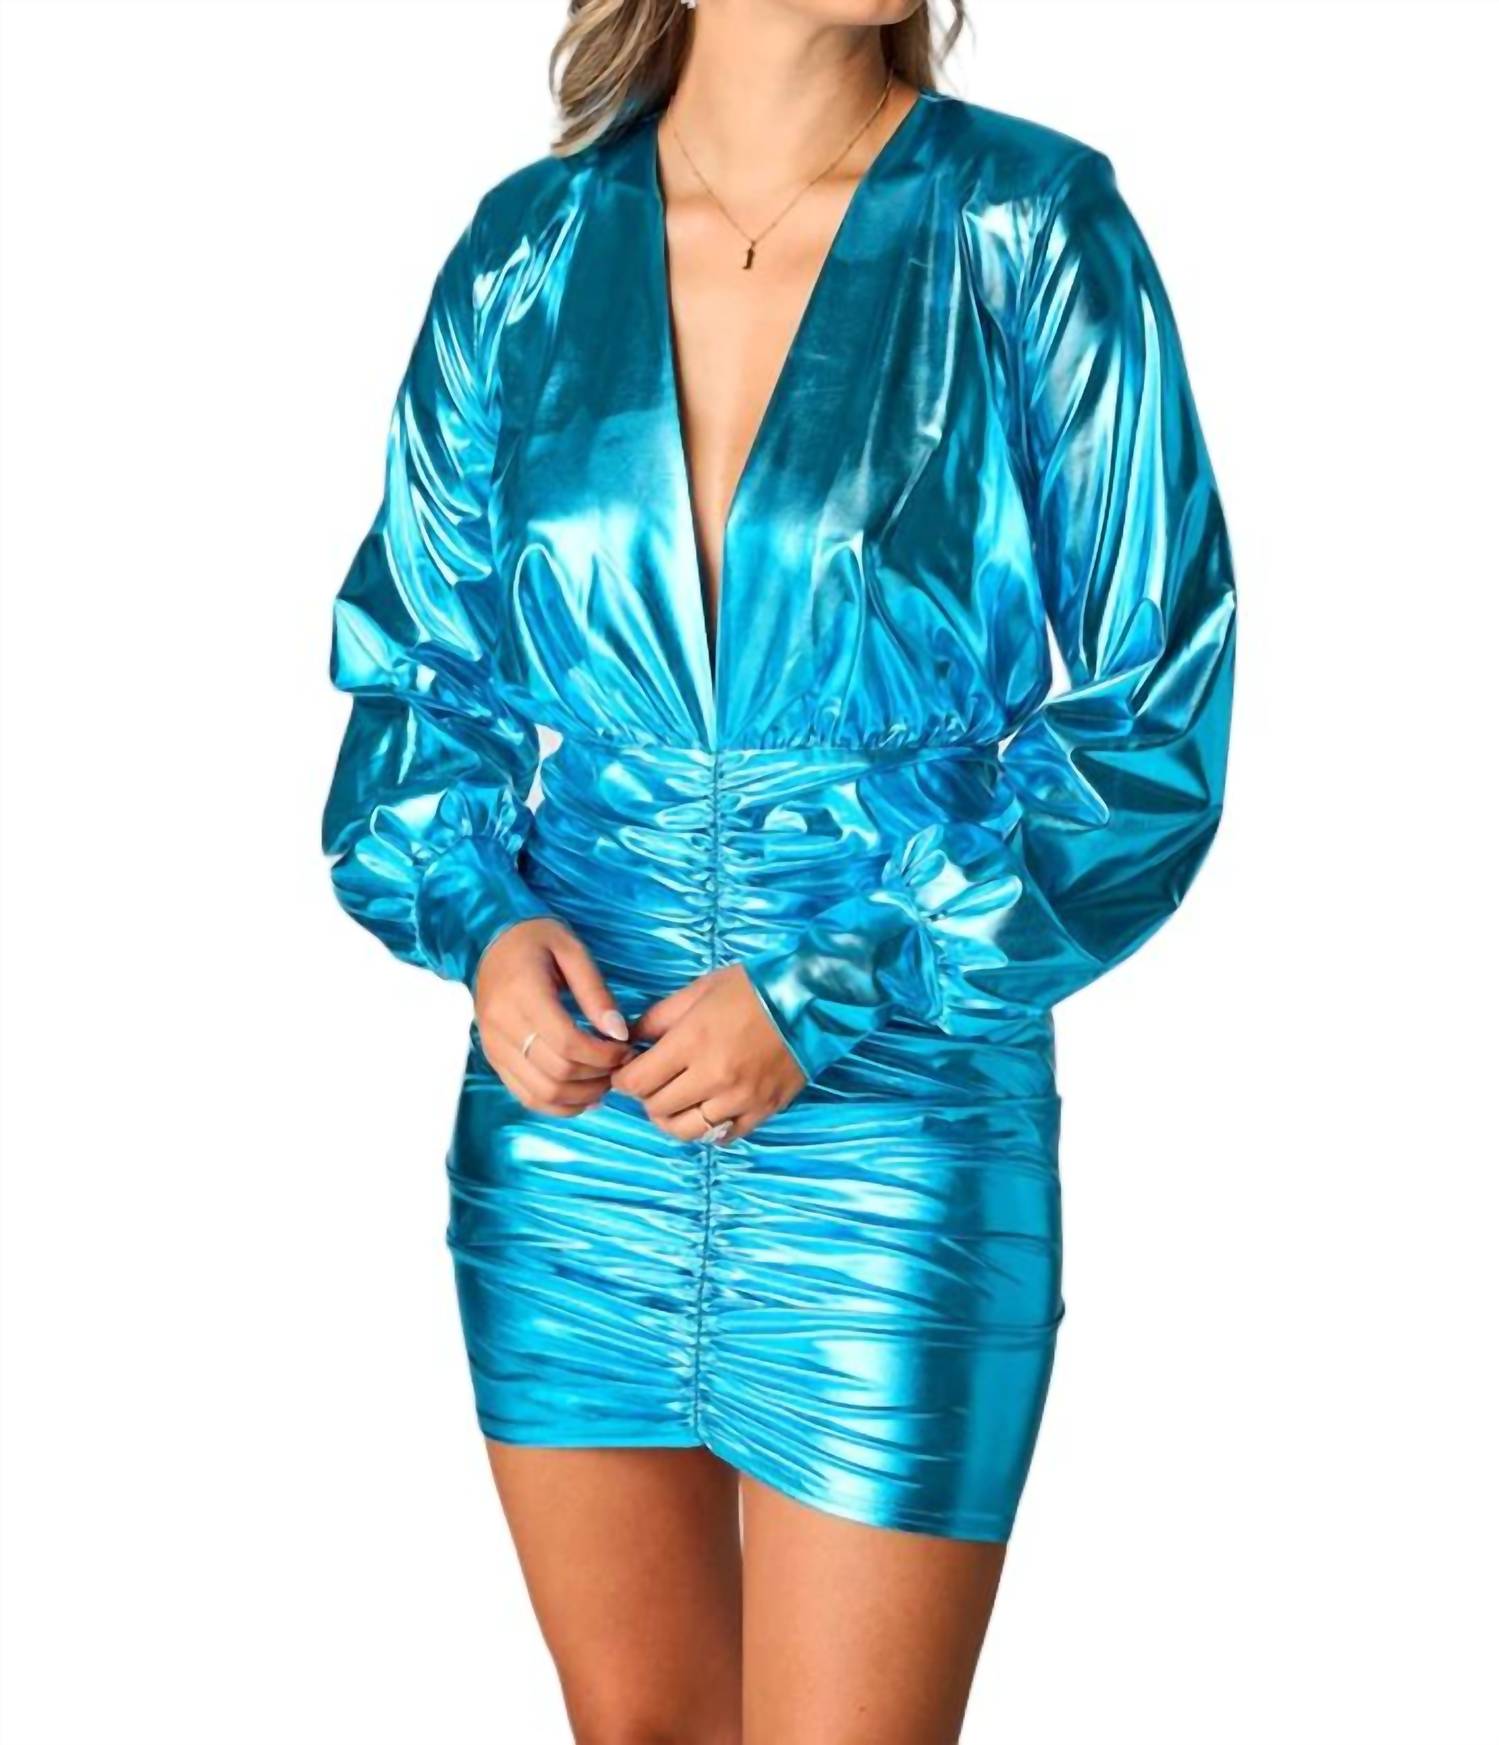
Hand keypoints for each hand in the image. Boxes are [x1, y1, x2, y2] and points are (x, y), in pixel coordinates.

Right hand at [473, 919, 633, 1115]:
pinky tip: (583, 1095)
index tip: (626, 1048)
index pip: (567, 1042)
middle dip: (597, 1076)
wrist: (489, 940)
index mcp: (522, 992)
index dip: (603, 1055)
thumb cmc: (536, 940)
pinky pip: (525, 1095)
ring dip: (580, 1096)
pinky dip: (557, 1104)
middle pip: (556, 1072)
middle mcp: (501, 1024)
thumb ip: (596, 992)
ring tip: (605, 1082)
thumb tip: (619, 1033)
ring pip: (541, 1092)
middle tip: (621, 1065)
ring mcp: (493, 1045)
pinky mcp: (493, 1058)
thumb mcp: (572, 951)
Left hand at [607, 962, 807, 1143]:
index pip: (638, 1081)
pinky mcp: (763, 1110)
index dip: (623, 1080)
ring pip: (687, 1131)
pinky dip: (710, 1128)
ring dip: (673, 1119)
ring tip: (677, 1103)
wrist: (811, 999)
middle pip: (658, 1109)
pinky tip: (709, 1110)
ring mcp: (740, 1099)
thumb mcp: (699, 990)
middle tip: (653, 1083)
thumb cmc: (751, 988)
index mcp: (692, 1042)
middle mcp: (713, 1076)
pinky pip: (724, 1136)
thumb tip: (629, 1041)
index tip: (627, 1073)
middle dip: (646, 1097)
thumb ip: (658, 1018)